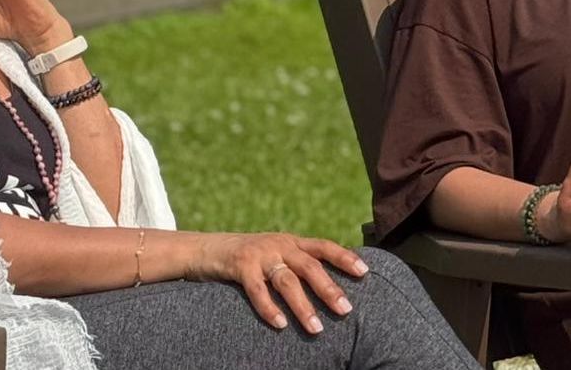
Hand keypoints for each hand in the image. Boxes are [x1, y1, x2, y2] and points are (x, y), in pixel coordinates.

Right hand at [188, 232, 369, 333]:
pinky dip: (269, 308)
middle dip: (329, 289)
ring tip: (317, 328)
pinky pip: (257, 290)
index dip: (344, 257)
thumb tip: (327, 284)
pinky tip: (280, 324)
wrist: (205, 249)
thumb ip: (297, 263)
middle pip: (310, 266)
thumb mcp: (275, 253)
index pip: (324, 246)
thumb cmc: (247, 257)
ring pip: (287, 281)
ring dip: (303, 306)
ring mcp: (259, 254)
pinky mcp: (239, 266)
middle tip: (346, 310)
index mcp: (291, 241)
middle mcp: (279, 244)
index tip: (365, 272)